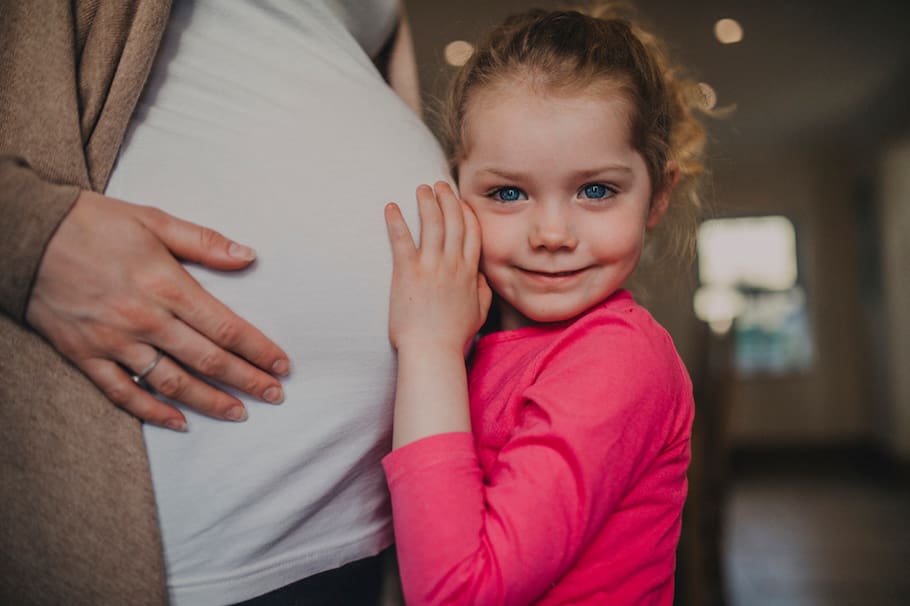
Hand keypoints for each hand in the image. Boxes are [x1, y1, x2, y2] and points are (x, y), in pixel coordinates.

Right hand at [26, 191, 289, 430]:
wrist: (24, 234)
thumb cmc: (93, 223)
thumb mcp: (154, 220)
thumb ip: (205, 242)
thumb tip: (249, 256)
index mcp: (167, 285)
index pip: (226, 328)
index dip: (258, 350)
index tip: (283, 366)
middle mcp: (145, 319)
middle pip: (207, 360)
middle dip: (246, 380)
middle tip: (274, 396)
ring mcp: (114, 342)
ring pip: (171, 382)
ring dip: (209, 401)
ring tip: (239, 413)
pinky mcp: (85, 355)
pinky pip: (123, 393)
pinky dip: (152, 411)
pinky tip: (178, 422)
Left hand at [385, 182, 491, 353]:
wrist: (432, 351)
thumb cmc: (453, 336)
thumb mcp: (479, 313)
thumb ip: (482, 290)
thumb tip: (481, 274)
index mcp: (469, 272)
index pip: (472, 232)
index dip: (467, 212)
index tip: (461, 200)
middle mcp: (452, 264)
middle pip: (453, 221)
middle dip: (447, 198)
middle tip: (439, 185)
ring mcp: (430, 267)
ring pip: (431, 224)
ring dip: (426, 202)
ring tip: (421, 188)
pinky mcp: (407, 272)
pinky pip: (402, 240)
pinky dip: (396, 221)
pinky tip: (391, 207)